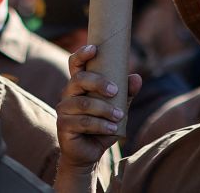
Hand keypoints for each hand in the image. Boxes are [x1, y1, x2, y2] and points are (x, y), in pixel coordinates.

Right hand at [56, 44, 143, 169]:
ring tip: (119, 115)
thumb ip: (126, 93)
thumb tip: (136, 77)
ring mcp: (64, 110)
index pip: (75, 64)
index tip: (94, 48)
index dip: (82, 54)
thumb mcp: (118, 107)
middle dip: (98, 82)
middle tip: (116, 91)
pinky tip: (112, 129)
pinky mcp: (63, 126)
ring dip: (104, 109)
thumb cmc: (103, 124)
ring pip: (83, 103)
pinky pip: (83, 122)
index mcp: (80, 84)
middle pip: (79, 79)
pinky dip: (101, 125)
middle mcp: (68, 94)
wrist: (90, 152)